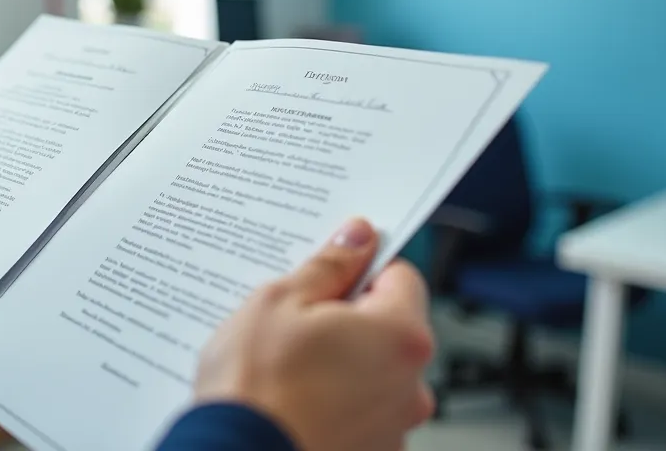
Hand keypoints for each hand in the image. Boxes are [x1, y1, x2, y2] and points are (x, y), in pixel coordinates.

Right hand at [193, 218, 434, 450]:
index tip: (332, 270)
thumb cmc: (254, 389)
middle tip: (295, 322)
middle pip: (388, 328)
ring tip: (288, 369)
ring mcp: (394, 427)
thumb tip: (355, 239)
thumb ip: (328, 266)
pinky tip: (293, 402)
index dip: (362, 267)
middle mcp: (411, 385)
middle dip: (347, 319)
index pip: (401, 276)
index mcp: (399, 336)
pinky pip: (360, 412)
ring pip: (373, 373)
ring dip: (341, 364)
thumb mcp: (279, 302)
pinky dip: (335, 403)